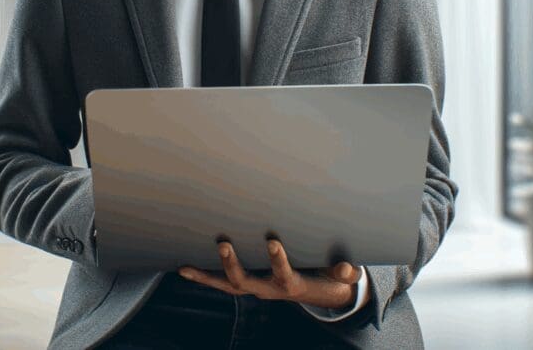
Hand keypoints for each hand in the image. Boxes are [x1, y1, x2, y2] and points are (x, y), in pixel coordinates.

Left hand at [177, 239, 361, 310]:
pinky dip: (202, 277)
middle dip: (233, 265)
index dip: (278, 260)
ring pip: (227, 285)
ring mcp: (254, 288)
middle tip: (223, 244)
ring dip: (207, 276)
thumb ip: (344, 270)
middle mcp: (268, 289)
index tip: (273, 241)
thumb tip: (348, 267)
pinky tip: (184, 267)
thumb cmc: (327, 276)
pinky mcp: (245, 284)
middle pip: (246, 282)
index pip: (283, 273)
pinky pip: (220, 283)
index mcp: (291, 285)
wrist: (317, 291)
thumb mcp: (339, 275)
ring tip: (186, 266)